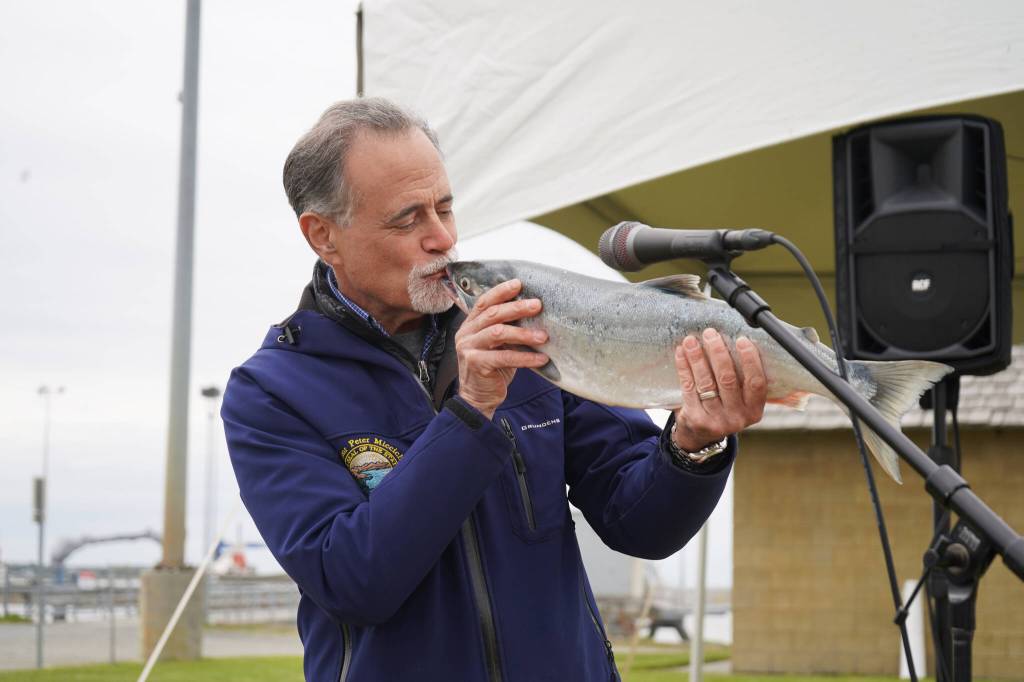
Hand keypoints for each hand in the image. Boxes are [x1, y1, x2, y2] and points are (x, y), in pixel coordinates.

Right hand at [455, 279, 549, 419]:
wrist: (477, 399)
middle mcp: (466, 334)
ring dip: (523, 333)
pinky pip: (504, 357)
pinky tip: (541, 359)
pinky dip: (525, 357)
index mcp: (470, 325)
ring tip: (544, 336)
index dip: (501, 291)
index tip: (519, 284)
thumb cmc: (491, 370)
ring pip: (498, 333)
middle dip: (517, 308)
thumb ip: (505, 329)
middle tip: (537, 306)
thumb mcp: (497, 346)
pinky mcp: (476, 364)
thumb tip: (533, 314)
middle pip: (493, 314)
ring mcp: (468, 348)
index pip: (484, 302)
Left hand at [672, 328, 766, 451]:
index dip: (750, 360)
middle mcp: (737, 418)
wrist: (700, 435)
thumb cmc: (724, 407)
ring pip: (706, 383)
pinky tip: (681, 353)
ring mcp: (715, 420)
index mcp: (754, 411)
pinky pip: (689, 388)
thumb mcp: (741, 401)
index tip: (742, 339)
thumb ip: (745, 380)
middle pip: (728, 379)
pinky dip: (684, 368)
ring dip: (697, 358)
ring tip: (690, 340)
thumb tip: (740, 341)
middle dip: (718, 353)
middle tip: (710, 333)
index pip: (756, 383)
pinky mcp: (695, 419)